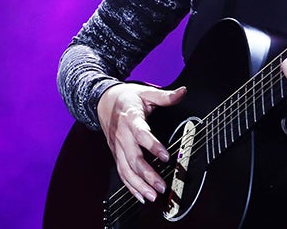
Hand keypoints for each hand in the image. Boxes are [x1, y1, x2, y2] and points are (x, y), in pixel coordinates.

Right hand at [97, 82, 186, 203]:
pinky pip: (121, 172)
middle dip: (147, 174)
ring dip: (139, 185)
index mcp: (131, 118)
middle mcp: (122, 135)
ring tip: (153, 195)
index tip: (165, 156)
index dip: (153, 145)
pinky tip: (140, 195)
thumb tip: (182, 91)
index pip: (141, 134)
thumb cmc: (127, 97)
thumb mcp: (146, 92)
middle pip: (133, 158)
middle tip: (161, 185)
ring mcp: (117, 146)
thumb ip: (165, 96)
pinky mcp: (116, 153)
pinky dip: (130, 186)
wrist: (104, 101)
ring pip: (126, 169)